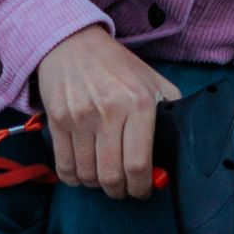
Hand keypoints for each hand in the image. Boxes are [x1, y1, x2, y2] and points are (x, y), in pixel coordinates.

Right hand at [34, 25, 181, 198]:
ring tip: (103, 178)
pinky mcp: (58, 121)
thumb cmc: (116, 66)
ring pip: (87, 174)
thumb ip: (170, 110)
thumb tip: (174, 150)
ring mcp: (80, 118)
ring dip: (96, 185)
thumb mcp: (153, 80)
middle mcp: (109, 112)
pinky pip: (64, 166)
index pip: (138, 164)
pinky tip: (82, 174)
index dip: (141, 187)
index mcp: (139, 104)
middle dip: (120, 191)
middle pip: (111, 176)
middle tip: (123, 189)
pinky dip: (73, 178)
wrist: (72, 42)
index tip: (143, 190)